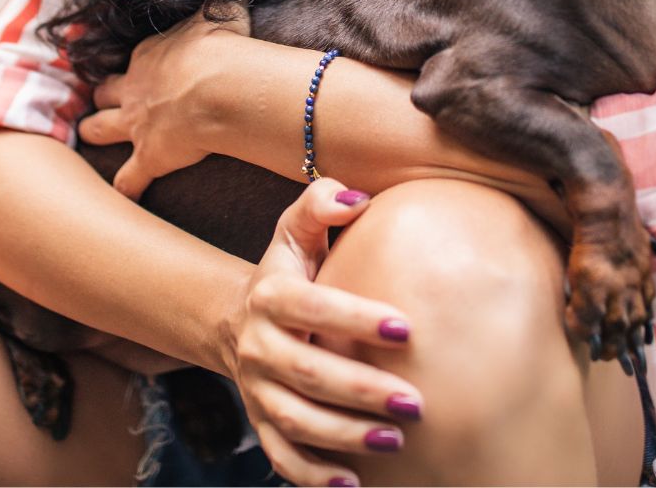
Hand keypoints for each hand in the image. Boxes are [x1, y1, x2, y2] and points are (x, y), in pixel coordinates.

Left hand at [77, 4, 250, 200]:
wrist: (221, 86)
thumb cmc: (224, 47)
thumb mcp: (223, 12)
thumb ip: (219, 4)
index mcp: (150, 56)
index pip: (135, 60)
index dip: (137, 66)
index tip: (142, 69)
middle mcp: (134, 89)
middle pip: (104, 93)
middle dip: (102, 97)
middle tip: (104, 101)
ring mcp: (136, 125)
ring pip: (99, 129)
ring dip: (95, 132)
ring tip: (92, 137)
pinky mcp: (148, 157)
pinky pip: (129, 179)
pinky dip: (126, 187)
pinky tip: (124, 196)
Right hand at [225, 178, 422, 485]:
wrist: (241, 318)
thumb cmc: (290, 267)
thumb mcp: (297, 228)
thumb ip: (321, 203)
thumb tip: (357, 197)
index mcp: (271, 295)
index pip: (312, 307)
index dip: (355, 318)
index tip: (407, 329)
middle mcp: (258, 346)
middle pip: (308, 374)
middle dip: (361, 390)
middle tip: (415, 402)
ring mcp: (256, 390)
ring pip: (296, 421)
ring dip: (345, 436)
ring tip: (397, 441)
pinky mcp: (260, 422)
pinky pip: (281, 456)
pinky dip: (312, 474)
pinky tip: (353, 484)